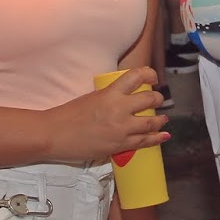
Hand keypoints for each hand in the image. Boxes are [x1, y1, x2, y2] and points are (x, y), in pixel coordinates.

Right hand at [48, 67, 167, 162]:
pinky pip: (144, 141)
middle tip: (157, 100)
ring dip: (160, 120)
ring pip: (151, 122)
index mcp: (110, 93)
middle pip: (149, 99)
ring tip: (163, 119)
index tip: (152, 77)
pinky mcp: (120, 145)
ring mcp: (122, 129)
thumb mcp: (92, 97)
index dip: (149, 74)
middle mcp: (120, 109)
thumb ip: (110, 97)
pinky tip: (164, 136)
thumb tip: (122, 99)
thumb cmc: (68, 114)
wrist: (55, 135)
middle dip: (157, 99)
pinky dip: (157, 138)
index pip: (137, 76)